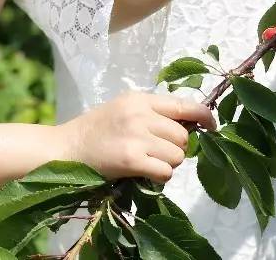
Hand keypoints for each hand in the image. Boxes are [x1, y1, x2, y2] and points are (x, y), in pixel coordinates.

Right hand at [56, 91, 214, 181]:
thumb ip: (152, 114)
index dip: (204, 116)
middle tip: (155, 152)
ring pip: (177, 155)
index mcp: (139, 99)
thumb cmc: (93, 131)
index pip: (184, 104)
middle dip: (176, 148)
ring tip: (145, 162)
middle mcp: (140, 114)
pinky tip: (142, 172)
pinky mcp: (131, 159)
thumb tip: (188, 125)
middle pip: (182, 135)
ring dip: (167, 163)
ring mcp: (136, 136)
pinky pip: (165, 171)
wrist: (63, 150)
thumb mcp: (122, 110)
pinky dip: (159, 176)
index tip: (212, 126)